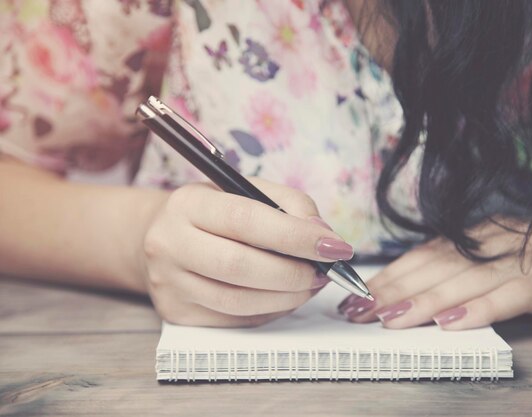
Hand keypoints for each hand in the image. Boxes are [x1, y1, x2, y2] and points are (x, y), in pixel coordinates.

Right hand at [138, 178, 352, 326]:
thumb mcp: (247, 191)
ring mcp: (169, 284)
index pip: (245, 220)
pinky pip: (236, 320)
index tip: (333, 246)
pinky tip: (285, 296)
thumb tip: (323, 236)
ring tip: (311, 284)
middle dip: (294, 272)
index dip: (294, 236)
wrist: (161, 237)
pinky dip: (271, 310)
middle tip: (325, 271)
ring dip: (288, 297)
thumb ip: (290, 205)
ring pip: (239, 301)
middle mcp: (169, 244)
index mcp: (187, 204)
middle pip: (240, 266)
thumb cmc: (215, 212)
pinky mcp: (177, 314)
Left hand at [338, 218, 531, 329]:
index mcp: (478, 237)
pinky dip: (478, 310)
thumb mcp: (502, 258)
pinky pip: (509, 296)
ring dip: (422, 301)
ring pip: (462, 281)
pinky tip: (450, 324)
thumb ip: (465, 271)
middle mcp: (493, 244)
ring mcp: (521, 261)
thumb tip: (420, 294)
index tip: (357, 296)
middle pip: (434, 268)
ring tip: (389, 319)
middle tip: (358, 311)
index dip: (389, 276)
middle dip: (391, 291)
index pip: (423, 256)